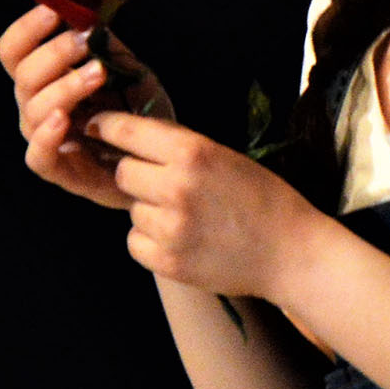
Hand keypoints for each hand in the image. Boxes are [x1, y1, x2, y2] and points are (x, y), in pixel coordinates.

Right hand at [0, 4, 171, 209]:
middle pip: (23, 75)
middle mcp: (34, 106)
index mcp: (42, 77)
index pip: (13, 50)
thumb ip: (105, 42)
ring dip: (64, 87)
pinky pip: (38, 156)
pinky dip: (46, 136)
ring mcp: (43, 138)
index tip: (53, 11)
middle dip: (54, 53)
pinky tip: (64, 119)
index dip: (27, 28)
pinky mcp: (58, 171)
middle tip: (86, 41)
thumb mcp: (125, 67)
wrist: (159, 158)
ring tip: (98, 74)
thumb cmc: (135, 109)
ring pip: (33, 110)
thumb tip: (91, 3)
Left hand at [86, 108, 328, 302]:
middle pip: (122, 173)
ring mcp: (170, 227)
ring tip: (185, 218)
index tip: (97, 128)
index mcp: (192, 152)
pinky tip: (181, 240)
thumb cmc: (262, 199)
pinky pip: (134, 242)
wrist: (292, 253)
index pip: (126, 131)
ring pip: (131, 210)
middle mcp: (176, 186)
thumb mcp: (225, 156)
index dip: (107, 127)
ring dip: (148, 211)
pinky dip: (150, 241)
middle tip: (163, 185)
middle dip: (137, 176)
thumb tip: (130, 136)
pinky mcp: (167, 261)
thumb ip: (180, 148)